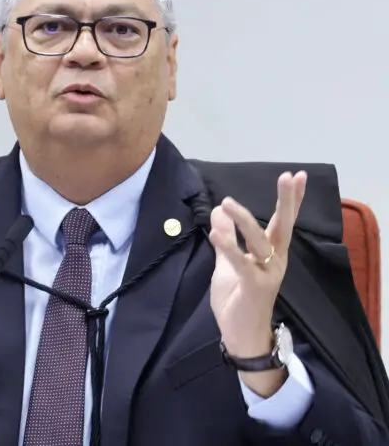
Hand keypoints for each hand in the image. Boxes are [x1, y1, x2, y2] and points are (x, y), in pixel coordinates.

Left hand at [208, 171, 306, 395]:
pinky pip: (241, 264)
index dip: (290, 200)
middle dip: (286, 201)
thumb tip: (220, 208)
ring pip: (259, 242)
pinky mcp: (254, 286)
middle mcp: (274, 260)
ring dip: (244, 221)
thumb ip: (226, 238)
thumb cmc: (237, 299)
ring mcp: (266, 274)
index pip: (282, 221)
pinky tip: (215, 233)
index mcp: (270, 253)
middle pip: (282, 226)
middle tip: (287, 176)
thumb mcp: (227, 263)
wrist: (241, 335)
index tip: (296, 176)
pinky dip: (228, 248)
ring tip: (229, 203)